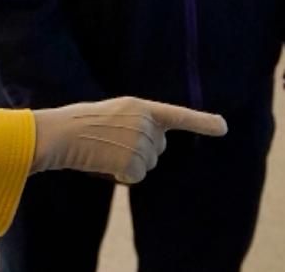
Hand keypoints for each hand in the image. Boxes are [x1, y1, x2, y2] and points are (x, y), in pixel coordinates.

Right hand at [30, 97, 227, 183]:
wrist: (61, 133)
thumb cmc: (80, 125)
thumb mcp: (113, 115)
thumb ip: (138, 124)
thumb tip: (153, 147)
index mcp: (140, 106)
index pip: (177, 115)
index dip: (202, 122)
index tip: (224, 127)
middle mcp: (145, 123)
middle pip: (157, 149)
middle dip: (139, 152)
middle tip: (111, 143)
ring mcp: (140, 142)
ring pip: (147, 165)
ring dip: (127, 165)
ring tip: (104, 151)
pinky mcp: (133, 162)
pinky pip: (135, 177)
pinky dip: (120, 176)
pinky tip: (104, 163)